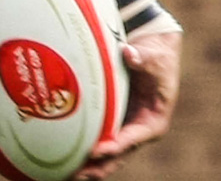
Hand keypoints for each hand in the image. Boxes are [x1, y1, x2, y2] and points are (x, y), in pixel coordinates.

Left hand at [71, 30, 181, 180]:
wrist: (155, 50)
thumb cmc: (157, 56)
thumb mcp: (154, 57)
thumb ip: (143, 58)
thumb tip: (129, 54)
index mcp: (153, 122)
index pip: (131, 139)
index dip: (113, 147)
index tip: (94, 152)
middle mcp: (138, 130)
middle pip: (116, 155)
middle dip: (96, 168)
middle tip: (74, 176)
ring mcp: (125, 128)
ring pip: (106, 153)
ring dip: (87, 165)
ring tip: (64, 174)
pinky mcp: (114, 122)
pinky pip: (98, 139)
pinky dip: (83, 149)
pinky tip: (63, 155)